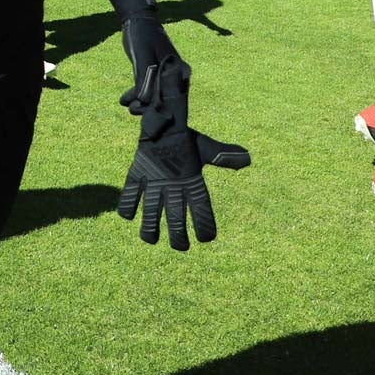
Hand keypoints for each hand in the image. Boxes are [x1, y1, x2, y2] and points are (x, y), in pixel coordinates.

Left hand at [118, 55, 250, 249]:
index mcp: (191, 186)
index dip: (205, 226)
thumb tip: (247, 158)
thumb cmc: (186, 141)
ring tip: (149, 237)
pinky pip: (130, 194)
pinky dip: (127, 204)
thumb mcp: (206, 148)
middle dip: (177, 235)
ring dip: (149, 227)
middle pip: (176, 219)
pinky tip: (127, 213)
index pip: (202, 210)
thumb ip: (224, 155)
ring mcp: (154, 186)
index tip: (206, 238)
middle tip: (179, 246)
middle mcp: (173, 191)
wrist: (163, 128)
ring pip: (151, 212)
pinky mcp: (137, 177)